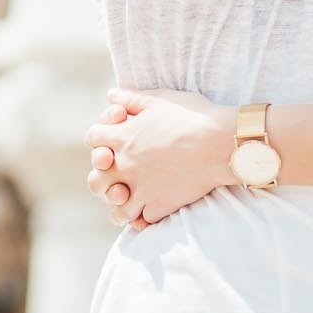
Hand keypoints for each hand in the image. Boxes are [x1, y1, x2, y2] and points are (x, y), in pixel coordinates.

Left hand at [84, 87, 235, 227]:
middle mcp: (125, 165)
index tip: (109, 140)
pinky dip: (143, 217)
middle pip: (95, 181)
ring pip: (116, 207)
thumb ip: (131, 98)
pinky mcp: (158, 205)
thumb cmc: (192, 117)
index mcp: (122, 137)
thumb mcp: (160, 100)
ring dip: (119, 204)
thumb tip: (111, 94)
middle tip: (114, 175)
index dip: (99, 138)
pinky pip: (142, 219)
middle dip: (101, 178)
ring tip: (128, 200)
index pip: (92, 139)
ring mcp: (140, 188)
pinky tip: (149, 210)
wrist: (219, 144)